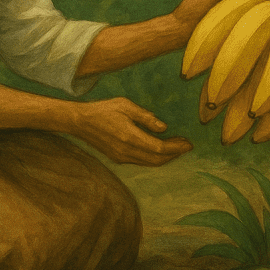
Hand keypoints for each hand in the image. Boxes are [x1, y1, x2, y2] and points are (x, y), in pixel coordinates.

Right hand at [72, 98, 192, 165]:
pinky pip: (141, 162)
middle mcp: (126, 151)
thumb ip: (146, 117)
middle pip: (157, 160)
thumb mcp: (126, 106)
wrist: (81, 121)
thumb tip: (163, 128)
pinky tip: (159, 148)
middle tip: (185, 145)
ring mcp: (121, 157)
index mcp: (130, 137)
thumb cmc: (104, 109)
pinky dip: (154, 158)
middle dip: (174, 154)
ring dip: (165, 157)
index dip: (176, 148)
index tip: (188, 144)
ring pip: (149, 163)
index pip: (159, 149)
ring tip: (176, 146)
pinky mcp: (118, 158)